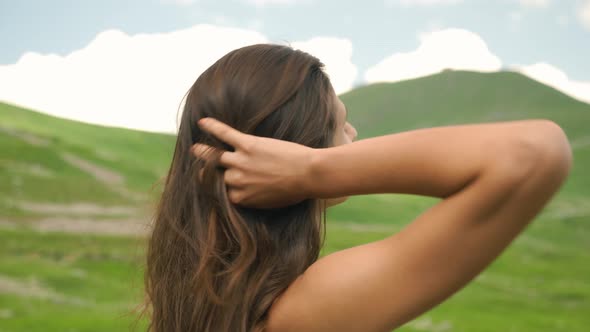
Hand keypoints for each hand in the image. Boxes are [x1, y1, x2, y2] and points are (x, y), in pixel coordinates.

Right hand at [191, 118, 315, 208]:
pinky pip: (225, 134)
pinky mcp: (248, 144)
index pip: (222, 194)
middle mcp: (236, 181)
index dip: (220, 189)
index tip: (215, 185)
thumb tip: (250, 196)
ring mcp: (240, 161)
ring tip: (195, 149)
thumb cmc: (296, 191)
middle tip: (201, 170)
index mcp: (241, 198)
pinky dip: (213, 127)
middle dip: (208, 173)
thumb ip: (256, 198)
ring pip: (213, 156)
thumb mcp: (272, 203)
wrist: (309, 174)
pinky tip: (203, 122)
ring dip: (202, 152)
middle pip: (216, 176)